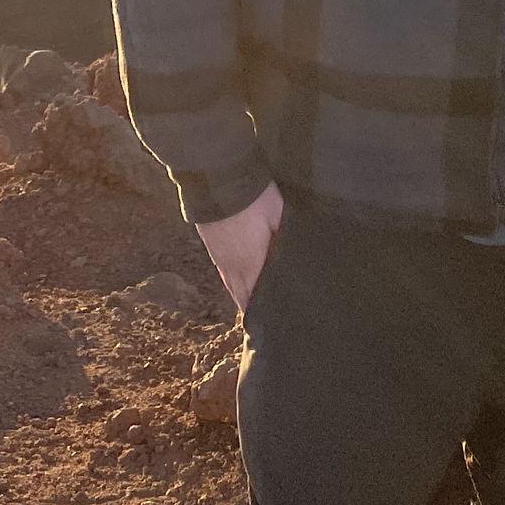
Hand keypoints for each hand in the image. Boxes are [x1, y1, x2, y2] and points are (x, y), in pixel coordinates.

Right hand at [196, 181, 283, 312]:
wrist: (219, 179)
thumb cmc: (254, 197)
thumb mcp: (279, 216)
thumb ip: (284, 240)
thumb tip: (292, 259)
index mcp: (252, 262)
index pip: (258, 297)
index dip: (265, 312)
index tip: (274, 325)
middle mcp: (233, 266)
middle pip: (243, 296)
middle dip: (253, 310)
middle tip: (264, 324)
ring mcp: (219, 257)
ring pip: (231, 286)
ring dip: (241, 298)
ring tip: (251, 311)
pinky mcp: (211, 247)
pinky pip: (223, 274)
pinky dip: (232, 284)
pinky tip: (237, 285)